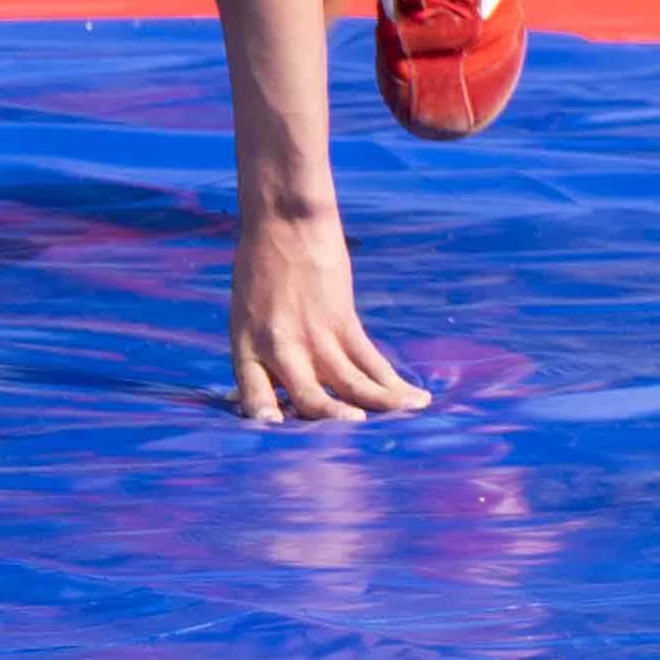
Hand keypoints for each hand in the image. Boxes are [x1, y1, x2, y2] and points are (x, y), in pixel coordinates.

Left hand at [228, 211, 427, 422]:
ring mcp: (315, 336)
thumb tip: (263, 399)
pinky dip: (394, 382)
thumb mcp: (244, 317)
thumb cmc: (258, 272)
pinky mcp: (343, 321)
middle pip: (309, 398)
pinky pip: (372, 360)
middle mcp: (280, 348)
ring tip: (399, 420)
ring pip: (351, 383)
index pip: (251, 394)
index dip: (262, 416)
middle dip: (330, 421)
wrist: (283, 224)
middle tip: (351, 434)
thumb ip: (259, 357)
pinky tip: (415, 398)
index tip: (275, 432)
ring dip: (378, 406)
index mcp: (246, 348)